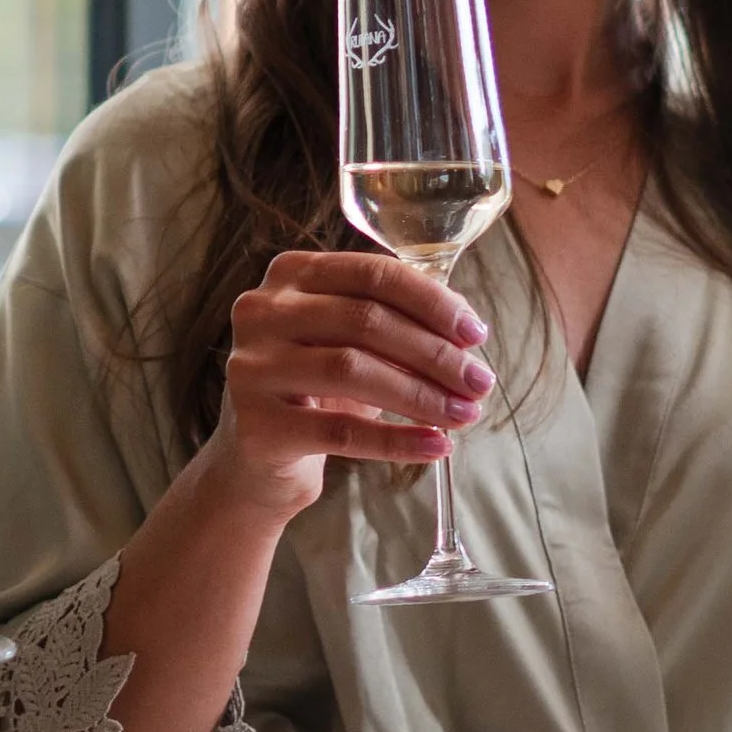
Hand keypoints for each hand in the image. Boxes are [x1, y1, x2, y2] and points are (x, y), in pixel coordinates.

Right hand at [201, 247, 494, 531]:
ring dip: (421, 395)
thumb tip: (466, 329)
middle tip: (479, 382)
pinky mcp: (258, 424)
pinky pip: (341, 431)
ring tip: (464, 414)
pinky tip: (435, 446)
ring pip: (352, 370)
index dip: (431, 301)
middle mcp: (262, 310)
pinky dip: (397, 441)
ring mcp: (252, 366)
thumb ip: (395, 320)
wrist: (257, 458)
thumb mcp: (346, 340)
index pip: (372, 273)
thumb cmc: (315, 389)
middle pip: (365, 320)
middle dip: (434, 352)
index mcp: (290, 274)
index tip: (475, 333)